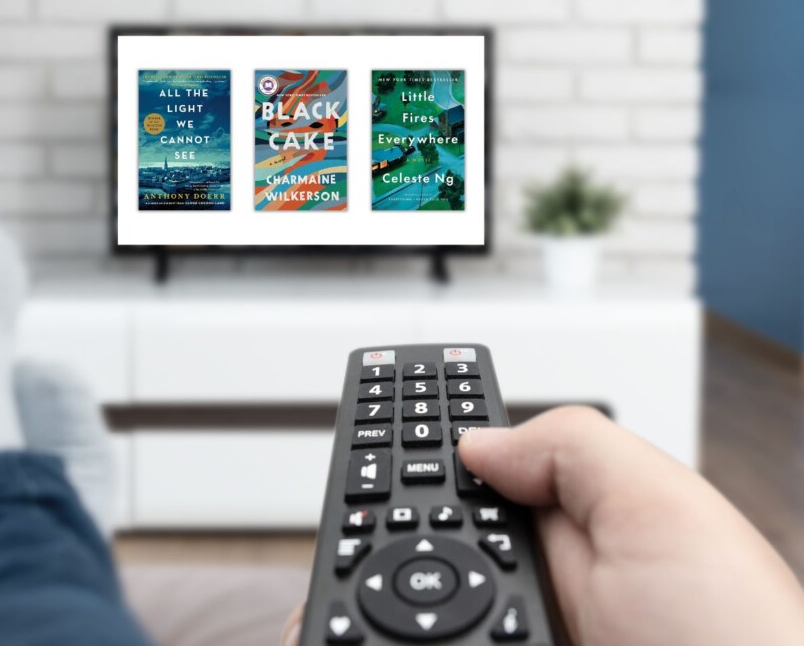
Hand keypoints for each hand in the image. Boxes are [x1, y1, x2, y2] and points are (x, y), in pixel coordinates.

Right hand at [281, 406, 803, 644]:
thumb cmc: (735, 636)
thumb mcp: (660, 507)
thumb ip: (571, 448)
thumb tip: (475, 443)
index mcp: (567, 529)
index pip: (467, 481)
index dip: (410, 462)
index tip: (353, 457)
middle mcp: (531, 589)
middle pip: (416, 555)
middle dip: (368, 550)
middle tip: (341, 566)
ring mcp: (506, 637)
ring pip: (404, 617)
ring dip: (363, 614)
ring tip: (333, 621)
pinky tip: (352, 640)